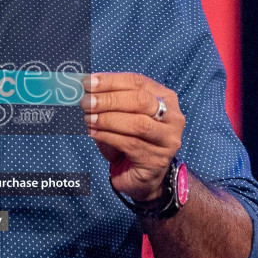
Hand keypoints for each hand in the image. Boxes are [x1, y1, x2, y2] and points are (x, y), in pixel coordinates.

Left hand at [83, 73, 183, 201]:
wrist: (143, 176)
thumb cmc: (131, 139)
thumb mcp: (122, 115)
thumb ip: (110, 100)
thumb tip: (85, 89)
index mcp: (165, 98)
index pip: (138, 82)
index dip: (111, 81)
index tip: (87, 83)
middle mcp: (173, 117)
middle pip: (141, 101)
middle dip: (110, 100)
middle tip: (86, 103)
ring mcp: (168, 140)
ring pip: (137, 124)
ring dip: (107, 119)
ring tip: (88, 119)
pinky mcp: (157, 160)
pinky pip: (130, 144)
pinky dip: (108, 136)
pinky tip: (93, 133)